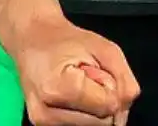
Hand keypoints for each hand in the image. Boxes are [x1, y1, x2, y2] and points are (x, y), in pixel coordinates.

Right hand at [10, 14, 140, 125]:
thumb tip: (124, 108)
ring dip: (95, 108)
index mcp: (57, 89)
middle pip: (101, 122)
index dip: (110, 86)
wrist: (33, 40)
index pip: (107, 106)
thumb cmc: (67, 41)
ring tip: (80, 86)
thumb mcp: (105, 48)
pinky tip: (75, 97)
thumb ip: (123, 80)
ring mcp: (42, 124)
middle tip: (88, 77)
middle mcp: (45, 114)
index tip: (95, 70)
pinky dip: (86, 114)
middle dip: (104, 100)